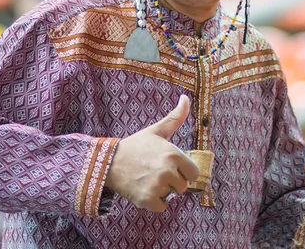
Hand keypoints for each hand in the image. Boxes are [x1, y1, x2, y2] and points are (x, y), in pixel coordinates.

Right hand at [105, 94, 198, 211]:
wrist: (111, 162)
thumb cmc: (137, 146)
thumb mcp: (157, 130)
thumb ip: (176, 117)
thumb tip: (185, 97)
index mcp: (173, 154)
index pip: (193, 173)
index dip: (183, 170)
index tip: (170, 165)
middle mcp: (168, 170)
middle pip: (183, 186)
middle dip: (172, 181)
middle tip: (155, 171)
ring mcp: (157, 186)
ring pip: (172, 196)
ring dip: (162, 191)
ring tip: (148, 178)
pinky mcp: (147, 200)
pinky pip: (162, 207)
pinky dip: (153, 202)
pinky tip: (143, 188)